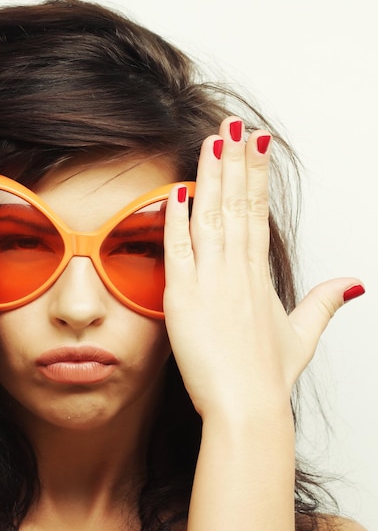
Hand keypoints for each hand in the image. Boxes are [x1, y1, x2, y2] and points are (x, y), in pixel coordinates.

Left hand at [162, 117, 362, 419]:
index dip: (255, 174)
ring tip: (213, 141)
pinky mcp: (184, 298)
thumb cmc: (268, 375)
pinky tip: (176, 189)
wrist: (247, 406)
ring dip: (211, 176)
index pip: (258, 211)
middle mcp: (237, 270)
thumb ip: (325, 303)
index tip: (254, 143)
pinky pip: (179, 249)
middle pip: (237, 204)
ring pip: (211, 217)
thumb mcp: (302, 334)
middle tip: (233, 124)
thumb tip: (354, 283)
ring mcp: (211, 281)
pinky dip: (176, 219)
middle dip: (235, 161)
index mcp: (259, 274)